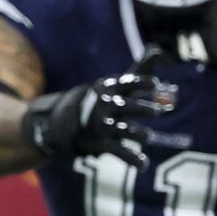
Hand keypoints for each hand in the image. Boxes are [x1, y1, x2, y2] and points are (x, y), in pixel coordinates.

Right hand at [22, 47, 176, 167]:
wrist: (58, 124)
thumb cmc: (95, 101)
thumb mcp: (111, 85)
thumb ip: (135, 72)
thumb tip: (156, 51)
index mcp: (108, 88)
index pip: (127, 83)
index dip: (142, 83)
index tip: (155, 85)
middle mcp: (105, 105)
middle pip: (129, 106)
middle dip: (144, 109)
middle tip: (157, 112)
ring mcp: (102, 125)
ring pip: (127, 130)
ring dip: (140, 134)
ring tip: (148, 136)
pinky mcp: (101, 143)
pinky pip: (120, 152)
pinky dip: (133, 159)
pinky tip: (143, 164)